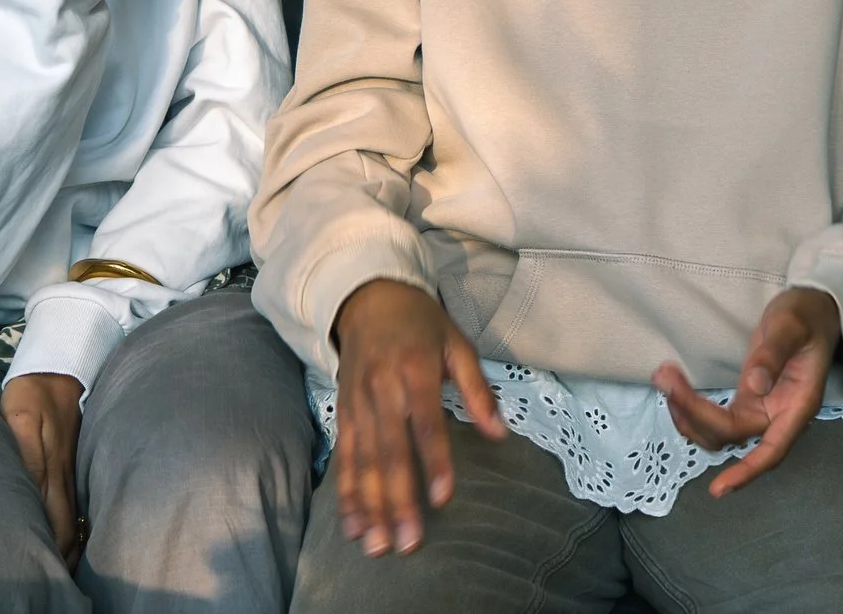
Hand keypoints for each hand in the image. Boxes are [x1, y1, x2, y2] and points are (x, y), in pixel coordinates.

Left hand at [1, 372, 86, 567]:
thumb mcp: (19, 419)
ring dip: (70, 541)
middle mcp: (65, 474)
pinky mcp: (73, 459)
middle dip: (64, 555)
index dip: (54, 550)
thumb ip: (26, 456)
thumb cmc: (31, 393)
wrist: (58, 367)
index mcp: (51, 469)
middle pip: (68, 525)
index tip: (48, 572)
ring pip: (74, 514)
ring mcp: (72, 466)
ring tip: (64, 566)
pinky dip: (73, 521)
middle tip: (56, 578)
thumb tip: (29, 492)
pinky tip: (70, 531)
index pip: (56, 522)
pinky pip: (76, 498)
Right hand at [330, 279, 504, 556]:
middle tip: (408, 542)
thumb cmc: (420, 323)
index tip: (442, 498)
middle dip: (397, 500)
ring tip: (377, 545)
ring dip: (369, 507)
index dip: (434, 461)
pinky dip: (345, 493)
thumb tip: (500, 434)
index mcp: (415, 370)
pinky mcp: (342, 411)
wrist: (366, 296)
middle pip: (389, 452)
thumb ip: (478, 390)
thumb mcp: (457, 344)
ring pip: (362, 462)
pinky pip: (344, 457)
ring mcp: (357, 402)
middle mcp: (382, 389)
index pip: (426, 423)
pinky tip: (352, 525)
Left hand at [654, 287, 839, 496]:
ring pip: (719, 431)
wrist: (814, 307)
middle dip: (694, 413)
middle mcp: (779, 415)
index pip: (771, 450)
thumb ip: (773, 353)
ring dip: (688, 414)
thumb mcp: (791, 326)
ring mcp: (762, 408)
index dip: (746, 472)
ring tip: (665, 378)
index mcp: (797, 405)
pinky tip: (676, 389)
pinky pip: (717, 418)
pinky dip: (693, 408)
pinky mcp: (748, 399)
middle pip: (732, 434)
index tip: (718, 489)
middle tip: (665, 377)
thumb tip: (754, 385)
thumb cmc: (808, 315)